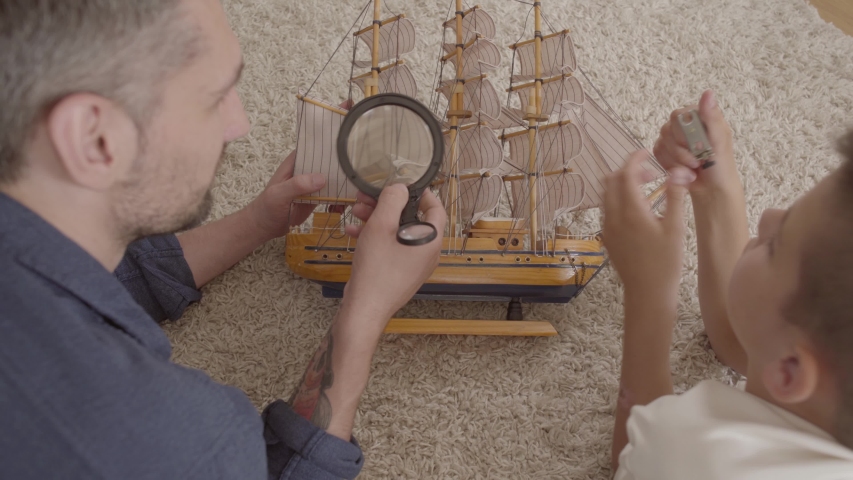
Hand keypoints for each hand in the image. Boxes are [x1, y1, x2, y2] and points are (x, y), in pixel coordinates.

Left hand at [247, 100, 352, 239]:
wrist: (264, 228)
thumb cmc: (266, 207)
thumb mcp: (279, 194)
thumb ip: (298, 184)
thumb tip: (322, 177)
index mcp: (297, 160)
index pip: (316, 139)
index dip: (331, 126)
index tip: (348, 112)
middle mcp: (309, 167)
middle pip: (331, 155)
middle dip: (348, 152)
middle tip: (369, 150)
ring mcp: (315, 182)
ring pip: (337, 174)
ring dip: (349, 179)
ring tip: (362, 184)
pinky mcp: (320, 196)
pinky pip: (336, 193)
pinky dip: (343, 198)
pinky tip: (347, 205)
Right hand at [341, 184, 445, 325]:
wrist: (365, 308)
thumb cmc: (377, 271)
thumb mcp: (382, 226)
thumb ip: (392, 200)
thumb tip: (399, 188)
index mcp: (431, 240)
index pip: (436, 208)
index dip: (421, 193)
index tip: (404, 185)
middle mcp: (426, 253)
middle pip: (412, 219)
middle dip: (389, 205)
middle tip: (369, 197)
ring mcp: (413, 264)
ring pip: (398, 232)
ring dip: (378, 219)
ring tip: (357, 211)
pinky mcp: (398, 271)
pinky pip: (391, 247)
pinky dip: (375, 236)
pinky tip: (354, 231)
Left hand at [603, 151, 690, 296]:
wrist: (647, 292)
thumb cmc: (665, 263)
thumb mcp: (675, 228)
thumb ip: (675, 196)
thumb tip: (678, 171)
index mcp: (631, 211)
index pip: (626, 173)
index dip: (635, 159)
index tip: (647, 153)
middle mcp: (613, 217)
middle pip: (611, 180)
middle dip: (628, 170)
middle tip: (650, 173)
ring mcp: (607, 227)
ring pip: (606, 194)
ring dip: (622, 185)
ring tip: (645, 189)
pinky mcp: (606, 237)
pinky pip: (607, 209)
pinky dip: (618, 199)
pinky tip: (638, 209)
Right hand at [653, 90, 738, 196]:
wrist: (712, 189)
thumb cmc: (721, 166)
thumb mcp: (720, 141)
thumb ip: (712, 117)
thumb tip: (708, 93)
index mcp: (699, 117)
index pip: (678, 115)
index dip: (682, 132)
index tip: (696, 146)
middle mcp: (684, 125)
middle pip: (667, 129)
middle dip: (680, 150)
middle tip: (697, 160)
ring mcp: (673, 138)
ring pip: (661, 143)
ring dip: (676, 160)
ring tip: (693, 168)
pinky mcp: (664, 152)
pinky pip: (657, 154)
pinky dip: (669, 164)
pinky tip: (683, 170)